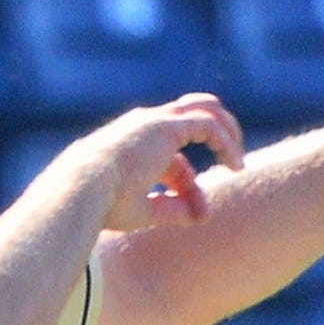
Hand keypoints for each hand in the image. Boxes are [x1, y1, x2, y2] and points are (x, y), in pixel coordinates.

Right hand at [72, 93, 246, 233]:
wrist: (84, 188)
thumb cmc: (103, 204)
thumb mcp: (142, 210)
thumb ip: (171, 209)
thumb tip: (200, 215)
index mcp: (133, 144)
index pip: (173, 156)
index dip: (189, 185)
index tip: (196, 214)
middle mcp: (145, 126)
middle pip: (190, 115)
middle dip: (216, 132)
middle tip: (235, 161)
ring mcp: (156, 121)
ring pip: (203, 109)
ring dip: (227, 131)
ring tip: (239, 162)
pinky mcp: (168, 126)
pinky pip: (208, 125)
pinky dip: (225, 143)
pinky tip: (235, 166)